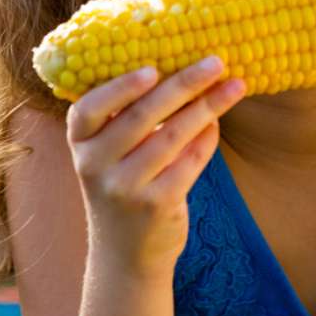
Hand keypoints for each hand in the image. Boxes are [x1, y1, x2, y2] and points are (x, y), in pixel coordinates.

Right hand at [66, 56, 245, 279]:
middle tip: (215, 62)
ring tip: (235, 86)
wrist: (125, 253)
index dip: (119, 88)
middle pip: (142, 116)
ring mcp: (124, 188)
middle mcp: (95, 166)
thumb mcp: (109, 155)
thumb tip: (180, 67)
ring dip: (207, 107)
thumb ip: (128, 117)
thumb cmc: (124, 185)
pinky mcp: (155, 205)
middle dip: (184, 84)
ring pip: (172, 136)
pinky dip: (207, 139)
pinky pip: (189, 162)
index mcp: (80, 144)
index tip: (152, 68)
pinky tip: (219, 122)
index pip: (88, 109)